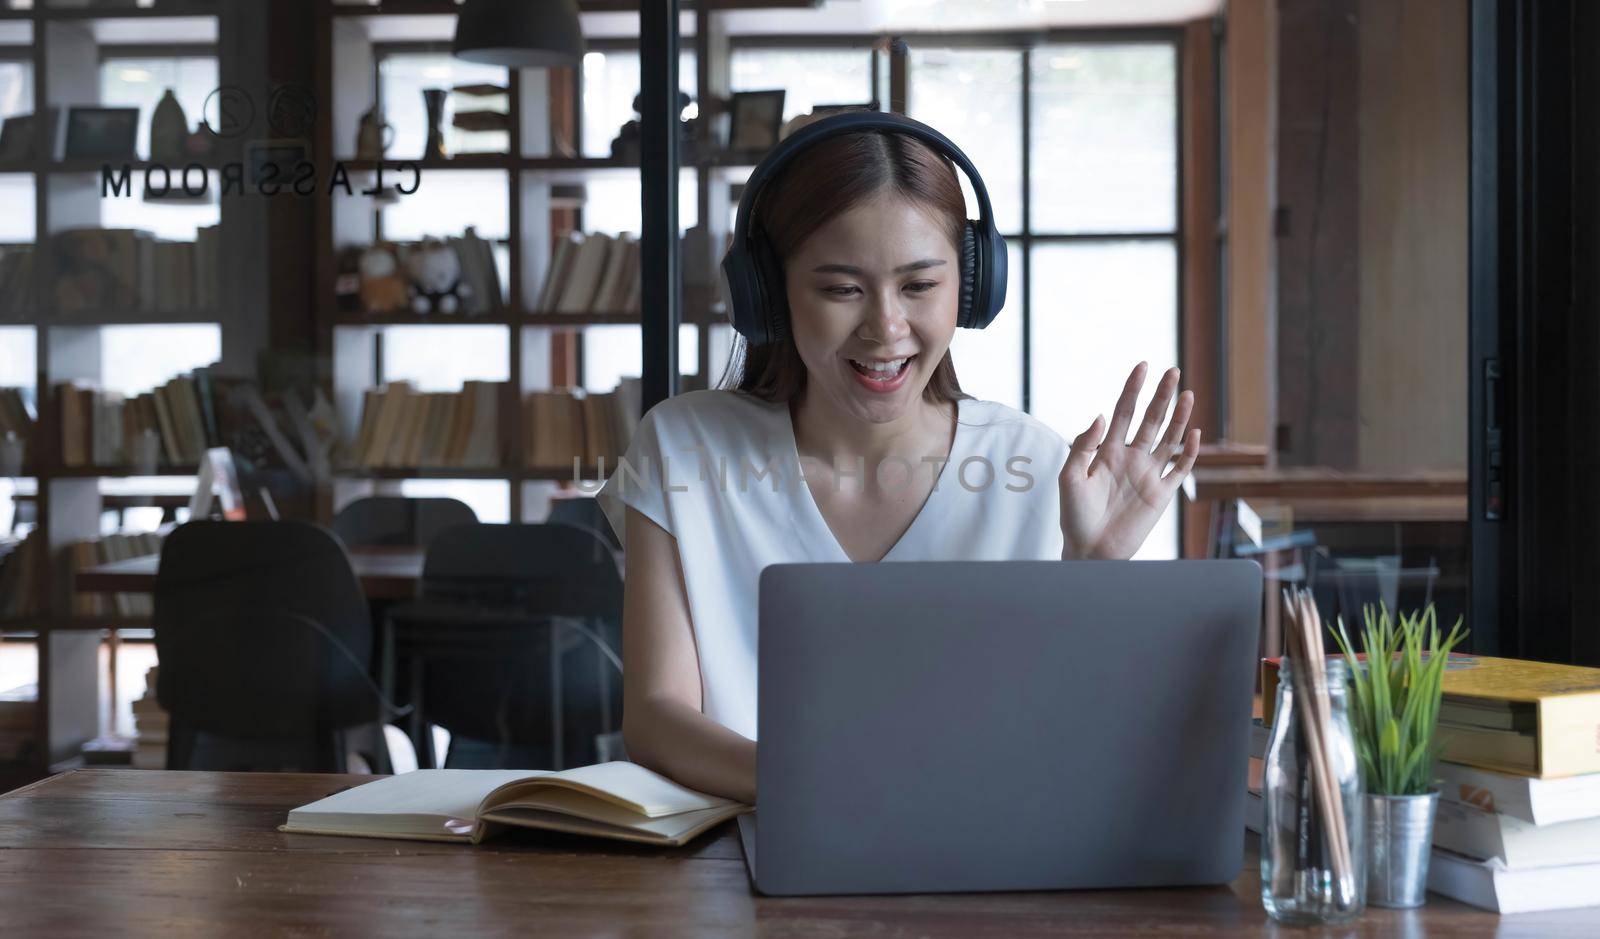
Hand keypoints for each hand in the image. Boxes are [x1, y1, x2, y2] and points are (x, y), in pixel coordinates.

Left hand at [1059, 363, 1200, 559]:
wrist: (1090, 551)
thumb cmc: (1074, 516)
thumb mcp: (1069, 477)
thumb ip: (1083, 446)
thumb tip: (1102, 416)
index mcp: (1107, 452)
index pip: (1123, 412)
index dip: (1132, 389)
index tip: (1142, 366)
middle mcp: (1131, 458)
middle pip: (1150, 420)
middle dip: (1162, 396)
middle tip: (1173, 371)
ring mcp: (1148, 475)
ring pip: (1168, 439)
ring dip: (1179, 418)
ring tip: (1187, 394)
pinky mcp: (1161, 495)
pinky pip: (1180, 469)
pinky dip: (1189, 453)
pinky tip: (1195, 434)